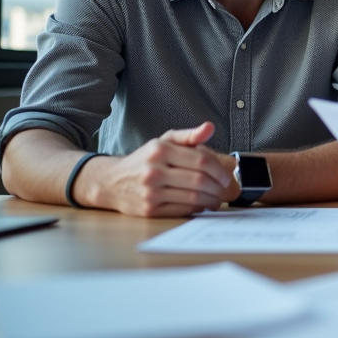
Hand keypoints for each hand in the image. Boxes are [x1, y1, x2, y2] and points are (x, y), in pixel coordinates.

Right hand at [76, 122, 234, 216]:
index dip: (219, 170)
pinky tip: (201, 204)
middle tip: (224, 188)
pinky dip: (197, 208)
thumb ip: (189, 135)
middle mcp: (154, 171)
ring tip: (216, 198)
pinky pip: (182, 210)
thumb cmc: (145, 160)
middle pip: (199, 181)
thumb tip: (210, 127)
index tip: (225, 176)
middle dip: (218, 187)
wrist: (112, 182)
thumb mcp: (164, 141)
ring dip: (211, 199)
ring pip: (193, 197)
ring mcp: (150, 192)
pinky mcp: (149, 210)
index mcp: (160, 150)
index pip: (201, 161)